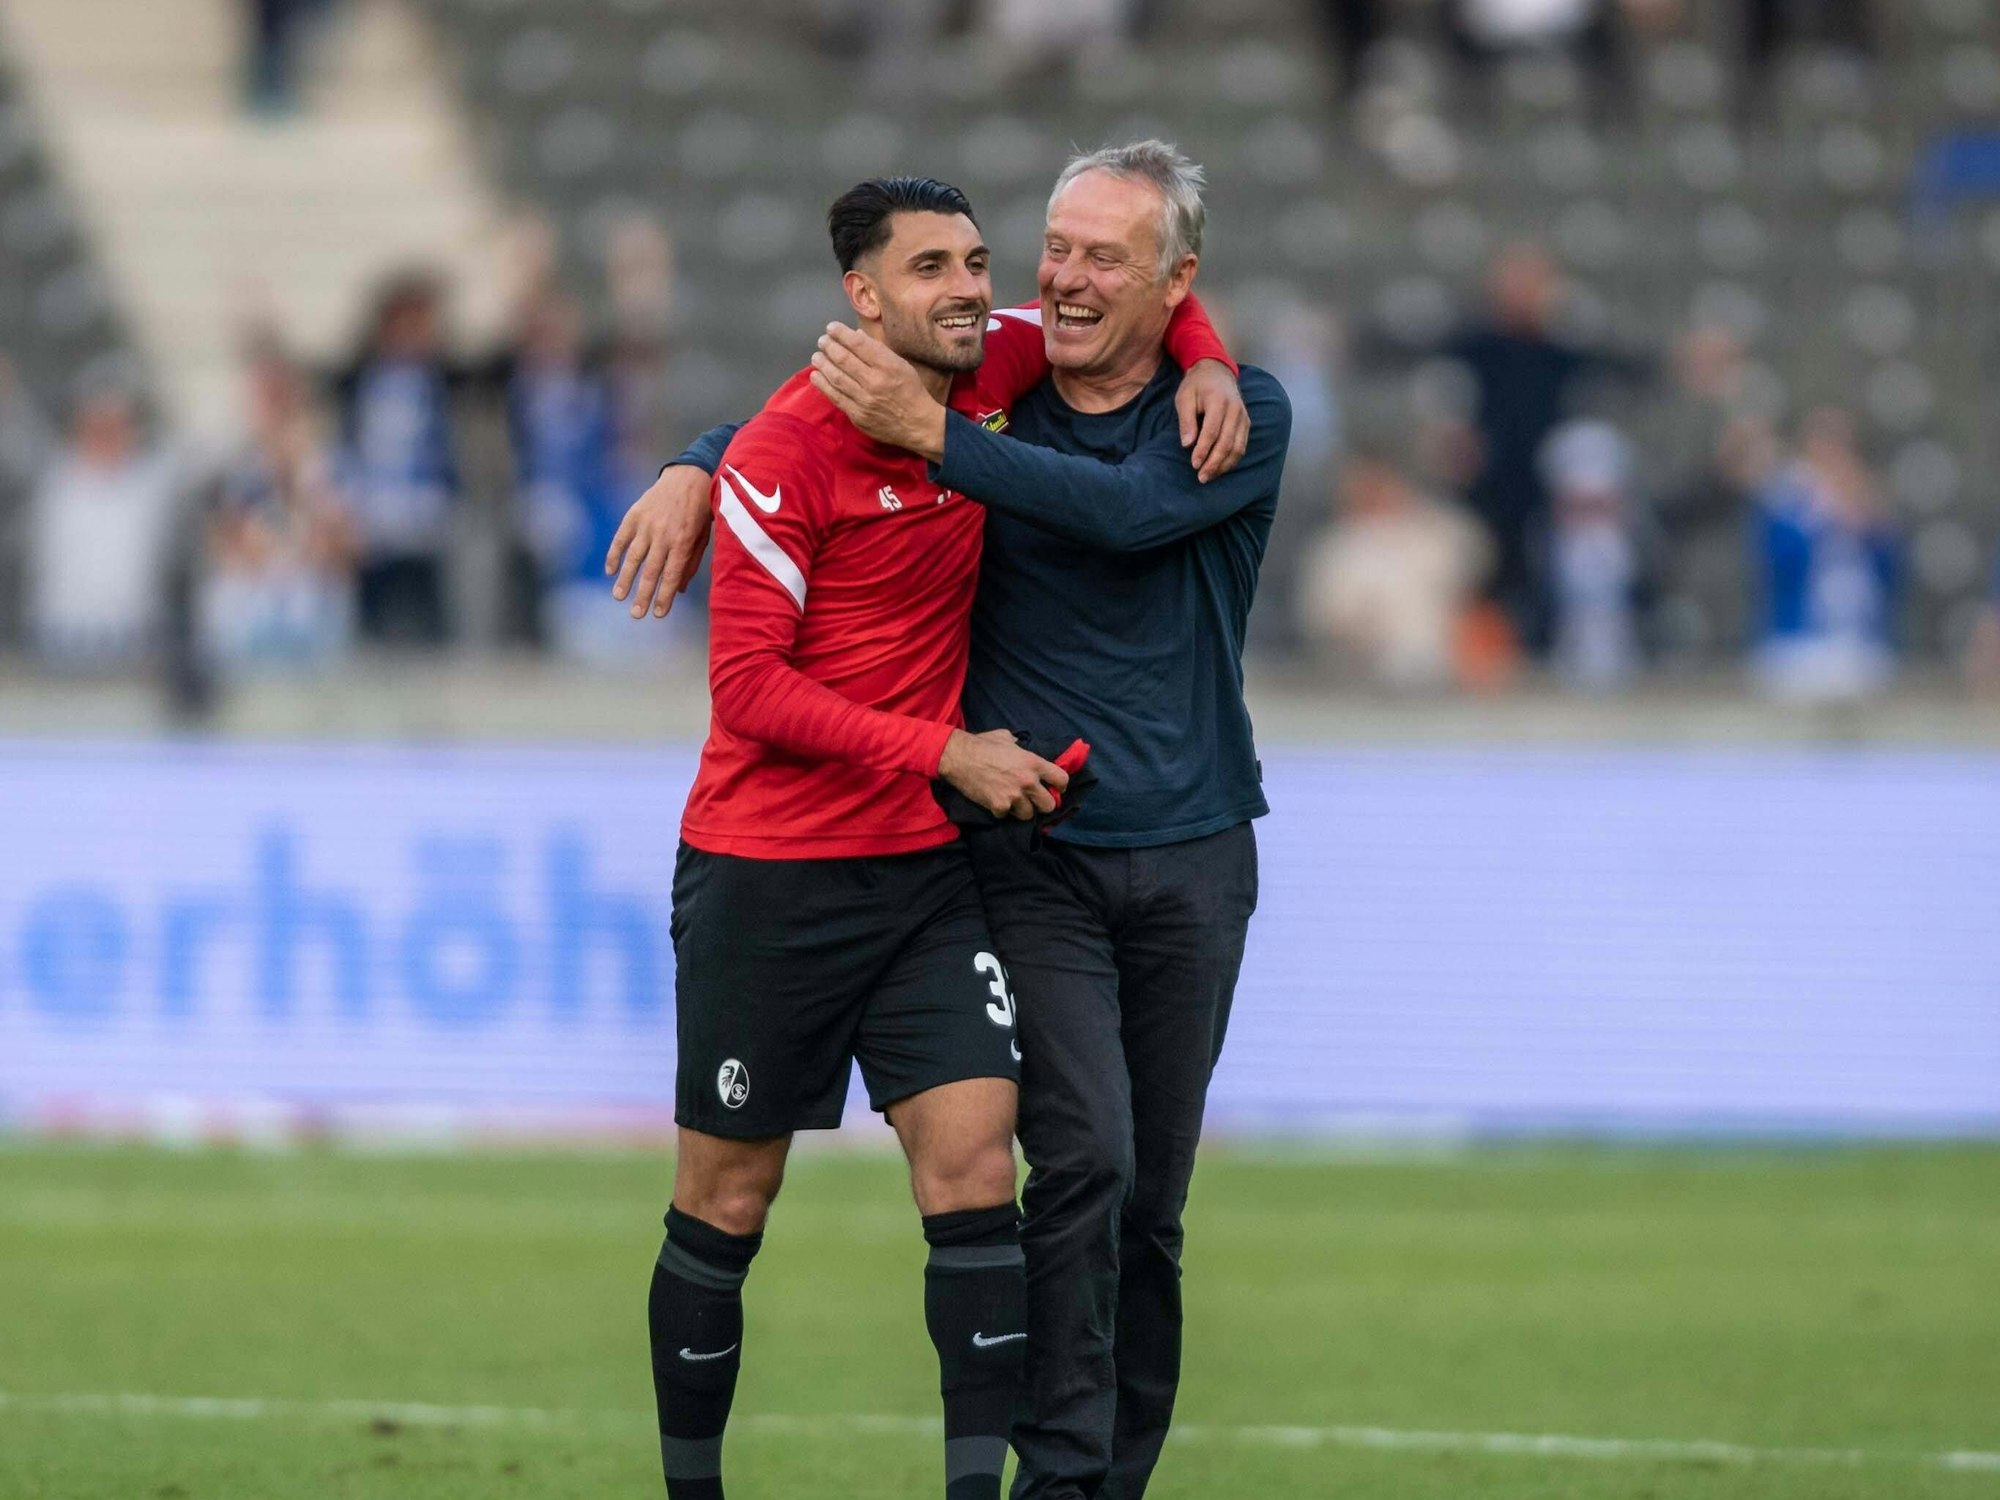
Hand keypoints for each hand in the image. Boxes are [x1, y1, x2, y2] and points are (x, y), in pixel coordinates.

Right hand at [606, 464, 714, 619]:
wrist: (690, 475)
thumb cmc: (700, 511)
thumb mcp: (702, 537)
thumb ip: (690, 563)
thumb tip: (677, 591)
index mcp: (683, 541)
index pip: (671, 575)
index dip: (664, 597)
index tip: (658, 615)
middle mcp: (663, 534)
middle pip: (651, 571)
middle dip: (643, 595)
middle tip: (637, 614)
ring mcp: (647, 524)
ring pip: (633, 557)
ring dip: (625, 579)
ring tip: (618, 597)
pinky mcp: (634, 514)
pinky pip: (621, 538)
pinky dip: (614, 554)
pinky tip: (610, 571)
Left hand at [810, 323, 948, 461]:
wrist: (918, 425)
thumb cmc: (911, 391)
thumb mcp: (901, 364)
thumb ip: (878, 350)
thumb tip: (855, 335)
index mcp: (888, 365)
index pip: (858, 343)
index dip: (841, 333)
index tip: (831, 327)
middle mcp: (875, 381)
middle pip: (843, 359)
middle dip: (829, 346)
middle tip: (822, 341)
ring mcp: (864, 400)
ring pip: (836, 377)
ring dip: (822, 364)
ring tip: (817, 356)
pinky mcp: (858, 415)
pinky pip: (835, 397)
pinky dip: (822, 385)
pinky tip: (816, 375)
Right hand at [938, 727, 1069, 820]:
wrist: (959, 757)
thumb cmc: (982, 744)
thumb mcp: (1007, 738)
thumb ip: (1020, 746)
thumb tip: (1022, 747)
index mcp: (1033, 763)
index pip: (1062, 779)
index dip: (1060, 786)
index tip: (1055, 788)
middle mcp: (1028, 781)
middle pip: (1049, 805)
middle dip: (1042, 804)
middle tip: (1034, 800)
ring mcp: (1014, 796)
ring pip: (1028, 815)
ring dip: (1022, 809)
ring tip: (1013, 802)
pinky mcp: (999, 807)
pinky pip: (1006, 815)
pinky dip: (1001, 811)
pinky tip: (994, 801)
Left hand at [1175, 359, 1249, 483]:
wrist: (1217, 372)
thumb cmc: (1196, 386)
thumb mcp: (1184, 397)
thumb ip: (1185, 420)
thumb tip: (1187, 444)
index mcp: (1218, 401)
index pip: (1212, 431)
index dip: (1203, 450)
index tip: (1194, 464)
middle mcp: (1235, 410)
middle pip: (1227, 442)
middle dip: (1214, 463)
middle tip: (1201, 477)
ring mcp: (1243, 417)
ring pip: (1238, 447)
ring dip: (1224, 465)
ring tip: (1210, 476)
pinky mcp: (1246, 423)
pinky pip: (1242, 445)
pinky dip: (1233, 459)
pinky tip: (1221, 468)